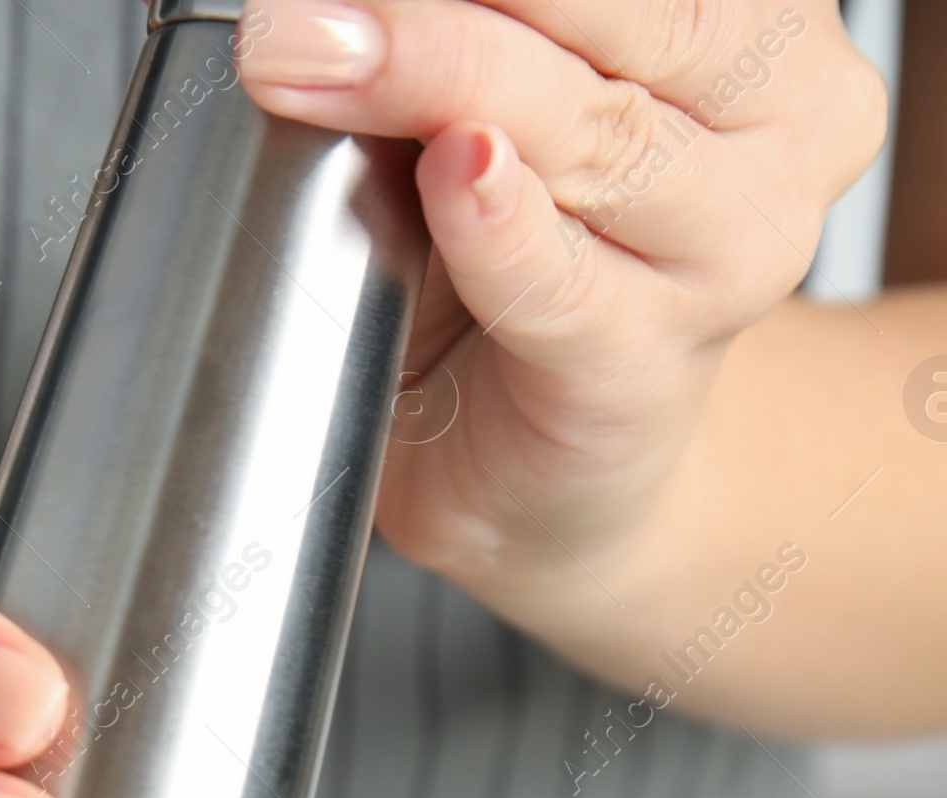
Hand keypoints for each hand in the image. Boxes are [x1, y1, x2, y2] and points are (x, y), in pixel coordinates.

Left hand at [239, 1, 884, 631]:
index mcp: (757, 34)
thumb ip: (460, 50)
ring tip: (306, 54)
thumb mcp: (486, 120)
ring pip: (590, 129)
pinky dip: (496, 226)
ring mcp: (728, 252)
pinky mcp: (648, 364)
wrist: (554, 477)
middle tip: (297, 8)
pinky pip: (561, 281)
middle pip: (613, 14)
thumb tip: (344, 7)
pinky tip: (453, 172)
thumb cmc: (529, 280)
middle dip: (443, 7)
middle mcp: (774, 126)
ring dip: (436, 75)